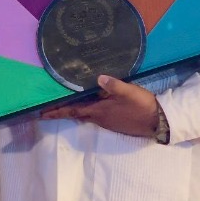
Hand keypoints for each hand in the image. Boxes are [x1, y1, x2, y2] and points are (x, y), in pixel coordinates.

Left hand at [41, 74, 163, 137]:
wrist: (157, 121)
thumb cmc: (142, 106)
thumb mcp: (129, 92)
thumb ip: (114, 85)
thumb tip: (99, 77)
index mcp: (100, 111)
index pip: (73, 111)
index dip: (57, 111)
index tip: (42, 113)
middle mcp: (100, 118)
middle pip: (77, 114)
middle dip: (62, 111)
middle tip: (48, 109)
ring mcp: (107, 122)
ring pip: (86, 115)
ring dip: (74, 111)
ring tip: (65, 104)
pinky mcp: (114, 122)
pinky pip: (96, 115)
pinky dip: (87, 111)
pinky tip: (90, 104)